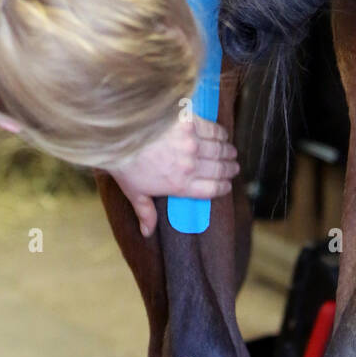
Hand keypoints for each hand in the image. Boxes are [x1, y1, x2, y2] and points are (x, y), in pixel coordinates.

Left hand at [110, 115, 238, 237]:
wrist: (121, 131)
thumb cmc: (125, 163)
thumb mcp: (134, 192)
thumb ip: (146, 212)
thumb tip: (147, 233)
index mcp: (179, 185)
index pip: (211, 190)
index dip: (223, 188)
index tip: (227, 185)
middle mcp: (190, 166)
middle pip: (219, 169)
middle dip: (230, 169)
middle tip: (234, 167)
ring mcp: (192, 143)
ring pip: (219, 149)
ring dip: (228, 152)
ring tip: (232, 152)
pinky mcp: (190, 123)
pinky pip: (213, 130)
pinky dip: (221, 134)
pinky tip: (223, 135)